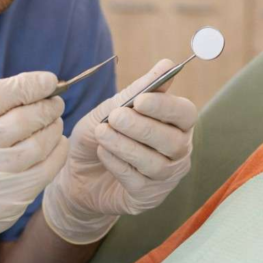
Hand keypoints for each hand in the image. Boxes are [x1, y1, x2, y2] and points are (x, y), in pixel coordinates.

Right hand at [0, 72, 68, 262]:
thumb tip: (39, 86)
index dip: (28, 84)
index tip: (49, 80)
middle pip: (21, 120)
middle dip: (46, 107)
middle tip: (55, 103)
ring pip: (37, 145)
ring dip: (53, 128)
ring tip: (54, 122)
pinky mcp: (8, 199)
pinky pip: (45, 170)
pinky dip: (58, 152)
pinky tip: (57, 143)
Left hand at [42, 60, 197, 244]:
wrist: (76, 173)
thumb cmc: (101, 134)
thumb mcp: (112, 109)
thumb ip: (138, 91)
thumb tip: (167, 64)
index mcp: (175, 124)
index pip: (185, 114)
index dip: (165, 107)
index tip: (140, 100)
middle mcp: (178, 151)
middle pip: (174, 141)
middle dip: (143, 128)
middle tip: (115, 117)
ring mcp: (166, 177)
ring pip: (156, 163)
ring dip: (126, 146)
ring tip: (101, 133)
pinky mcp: (148, 197)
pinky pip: (139, 181)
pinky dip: (118, 164)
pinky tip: (103, 153)